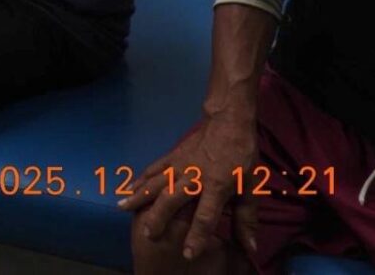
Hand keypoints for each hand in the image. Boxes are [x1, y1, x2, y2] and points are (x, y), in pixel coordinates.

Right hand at [121, 112, 258, 260]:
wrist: (228, 122)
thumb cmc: (242, 157)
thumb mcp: (251, 188)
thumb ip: (246, 218)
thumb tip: (250, 248)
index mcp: (216, 186)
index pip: (205, 216)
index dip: (197, 236)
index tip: (187, 253)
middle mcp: (193, 177)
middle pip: (172, 199)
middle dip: (159, 217)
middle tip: (148, 235)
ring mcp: (179, 165)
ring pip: (156, 182)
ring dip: (139, 196)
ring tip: (123, 208)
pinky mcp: (171, 156)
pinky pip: (153, 169)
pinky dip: (139, 179)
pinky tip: (127, 188)